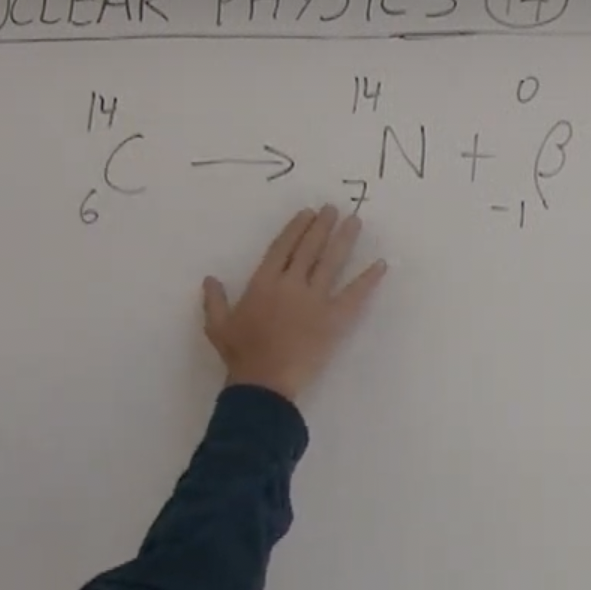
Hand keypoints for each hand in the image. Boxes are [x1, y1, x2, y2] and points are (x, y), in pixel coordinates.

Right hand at [202, 206, 386, 403]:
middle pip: (309, 248)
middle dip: (322, 226)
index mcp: (263, 282)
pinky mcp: (334, 320)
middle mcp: (291, 284)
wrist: (265, 380)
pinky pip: (355, 295)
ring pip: (332, 263)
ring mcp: (315, 300)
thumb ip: (215, 300)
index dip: (296, 228)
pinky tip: (381, 264)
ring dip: (345, 240)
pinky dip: (369, 279)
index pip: (282, 247)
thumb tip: (209, 279)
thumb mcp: (218, 326)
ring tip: (356, 222)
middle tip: (334, 209)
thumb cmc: (240, 353)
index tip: (307, 213)